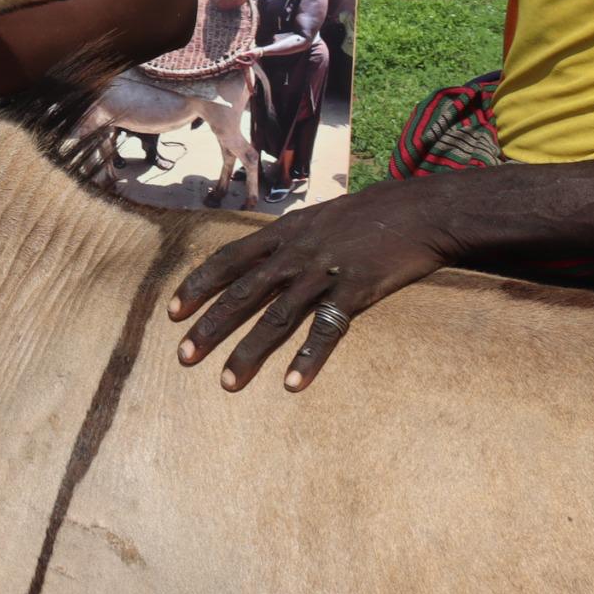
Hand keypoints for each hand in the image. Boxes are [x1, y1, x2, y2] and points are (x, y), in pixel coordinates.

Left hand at [168, 182, 461, 391]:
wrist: (421, 210)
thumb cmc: (369, 215)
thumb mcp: (318, 217)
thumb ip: (287, 238)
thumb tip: (258, 258)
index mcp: (284, 232)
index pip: (228, 259)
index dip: (198, 286)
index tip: (172, 312)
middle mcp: (297, 252)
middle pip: (243, 293)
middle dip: (210, 326)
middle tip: (183, 357)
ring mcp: (325, 271)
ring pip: (277, 317)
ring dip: (250, 352)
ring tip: (228, 383)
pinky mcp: (356, 290)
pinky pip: (327, 330)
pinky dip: (308, 359)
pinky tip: (291, 384)